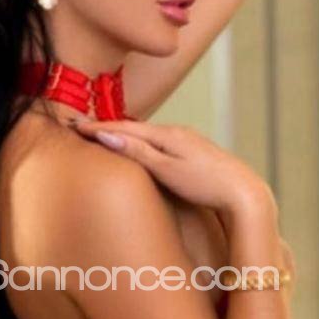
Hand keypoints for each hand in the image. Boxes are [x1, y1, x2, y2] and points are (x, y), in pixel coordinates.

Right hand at [72, 119, 277, 217]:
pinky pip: (158, 141)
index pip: (124, 128)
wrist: (243, 191)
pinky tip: (139, 147)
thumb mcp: (168, 170)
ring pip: (147, 134)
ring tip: (102, 134)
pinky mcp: (194, 150)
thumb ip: (138, 153)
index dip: (98, 128)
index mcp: (167, 135)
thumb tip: (109, 136)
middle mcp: (177, 131)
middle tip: (80, 127)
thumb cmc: (206, 184)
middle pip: (134, 127)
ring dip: (123, 133)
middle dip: (107, 127)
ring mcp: (187, 140)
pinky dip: (141, 141)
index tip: (74, 126)